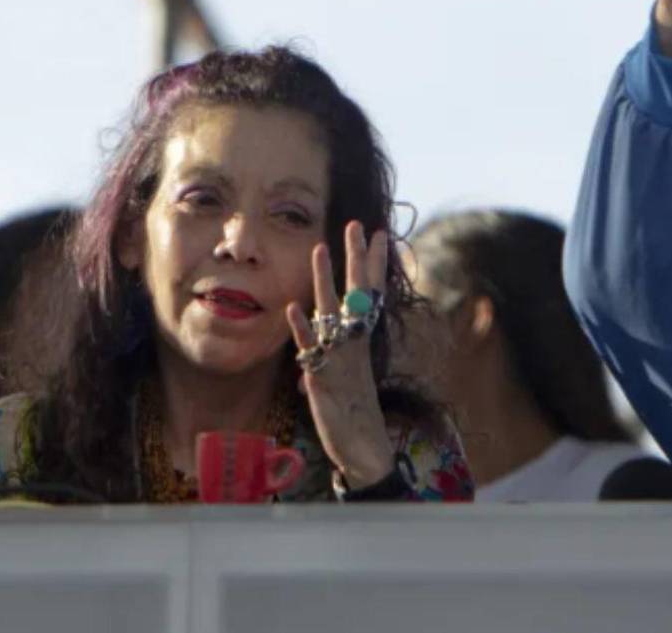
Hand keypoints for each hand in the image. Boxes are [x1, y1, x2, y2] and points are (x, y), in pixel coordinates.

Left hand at [286, 221, 394, 489]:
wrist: (363, 445)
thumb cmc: (355, 409)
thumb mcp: (351, 371)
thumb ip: (339, 345)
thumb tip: (321, 325)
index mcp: (364, 339)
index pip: (373, 291)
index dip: (374, 263)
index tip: (379, 234)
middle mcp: (355, 342)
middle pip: (358, 292)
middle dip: (357, 258)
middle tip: (357, 226)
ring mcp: (340, 356)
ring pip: (332, 311)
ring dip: (325, 280)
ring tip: (320, 249)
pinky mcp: (323, 375)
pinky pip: (311, 347)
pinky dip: (302, 328)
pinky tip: (293, 307)